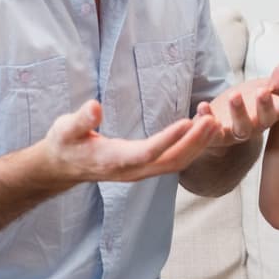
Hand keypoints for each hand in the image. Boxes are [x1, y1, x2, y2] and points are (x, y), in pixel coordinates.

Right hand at [41, 100, 221, 183]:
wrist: (64, 166)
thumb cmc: (65, 144)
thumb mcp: (65, 129)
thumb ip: (81, 119)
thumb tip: (95, 106)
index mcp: (114, 160)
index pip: (146, 152)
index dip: (168, 139)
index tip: (187, 122)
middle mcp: (132, 171)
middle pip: (170, 161)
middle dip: (194, 142)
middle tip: (212, 120)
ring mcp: (141, 172)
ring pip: (176, 163)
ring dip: (198, 145)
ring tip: (214, 123)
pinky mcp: (146, 168)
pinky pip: (174, 162)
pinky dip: (191, 148)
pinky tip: (202, 131)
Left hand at [195, 57, 278, 145]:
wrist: (222, 121)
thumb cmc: (247, 102)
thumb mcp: (264, 85)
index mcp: (272, 112)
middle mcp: (258, 124)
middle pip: (266, 120)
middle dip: (265, 106)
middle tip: (263, 91)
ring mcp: (238, 132)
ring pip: (241, 128)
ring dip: (238, 113)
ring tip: (234, 96)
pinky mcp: (216, 136)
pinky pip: (212, 132)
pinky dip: (207, 118)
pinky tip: (203, 106)